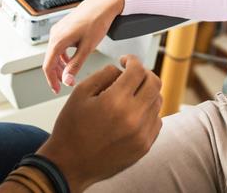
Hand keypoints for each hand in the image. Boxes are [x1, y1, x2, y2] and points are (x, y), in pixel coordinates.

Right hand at [35, 55, 162, 190]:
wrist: (69, 165)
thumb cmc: (71, 129)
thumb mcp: (80, 94)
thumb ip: (103, 74)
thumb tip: (121, 69)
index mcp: (115, 101)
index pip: (137, 70)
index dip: (132, 60)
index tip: (126, 61)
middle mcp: (133, 117)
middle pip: (155, 83)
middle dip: (144, 73)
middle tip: (133, 74)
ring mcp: (141, 134)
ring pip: (157, 101)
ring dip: (147, 92)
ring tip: (131, 94)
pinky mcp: (144, 146)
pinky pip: (156, 121)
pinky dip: (148, 111)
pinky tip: (133, 112)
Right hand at [43, 0, 124, 92]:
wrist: (103, 4)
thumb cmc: (97, 21)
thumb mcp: (87, 47)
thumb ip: (75, 65)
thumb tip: (67, 80)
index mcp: (58, 39)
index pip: (48, 65)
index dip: (51, 80)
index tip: (57, 90)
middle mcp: (55, 33)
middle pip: (49, 59)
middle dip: (55, 74)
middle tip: (63, 85)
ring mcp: (59, 29)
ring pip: (54, 52)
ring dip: (59, 65)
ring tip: (68, 74)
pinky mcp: (64, 27)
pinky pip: (58, 45)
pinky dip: (63, 56)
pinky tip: (71, 59)